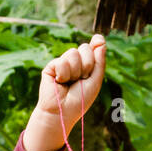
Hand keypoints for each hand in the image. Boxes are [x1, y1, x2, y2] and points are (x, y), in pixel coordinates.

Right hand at [23, 34, 106, 150]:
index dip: (96, 46)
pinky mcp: (51, 66)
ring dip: (75, 72)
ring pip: (73, 53)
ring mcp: (62, 64)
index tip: (98, 43)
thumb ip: (99, 61)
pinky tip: (60, 82)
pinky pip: (62, 61)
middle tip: (81, 79)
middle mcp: (75, 63)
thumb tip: (100, 38)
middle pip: (84, 48)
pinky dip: (64, 74)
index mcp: (86, 65)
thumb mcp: (95, 80)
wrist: (62, 112)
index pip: (93, 48)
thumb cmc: (79, 100)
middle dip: (86, 65)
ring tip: (70, 83)